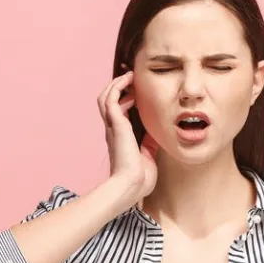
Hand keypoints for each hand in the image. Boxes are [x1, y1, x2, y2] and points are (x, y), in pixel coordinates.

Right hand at [98, 71, 157, 200]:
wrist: (132, 186)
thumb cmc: (139, 178)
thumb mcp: (149, 155)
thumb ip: (150, 142)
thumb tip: (158, 131)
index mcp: (120, 137)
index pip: (117, 112)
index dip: (124, 98)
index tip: (135, 90)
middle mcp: (113, 130)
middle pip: (107, 101)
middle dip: (117, 87)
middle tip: (131, 78)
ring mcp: (112, 127)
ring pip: (105, 97)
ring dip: (116, 84)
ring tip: (129, 76)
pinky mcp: (115, 124)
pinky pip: (111, 99)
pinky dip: (118, 87)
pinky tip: (129, 82)